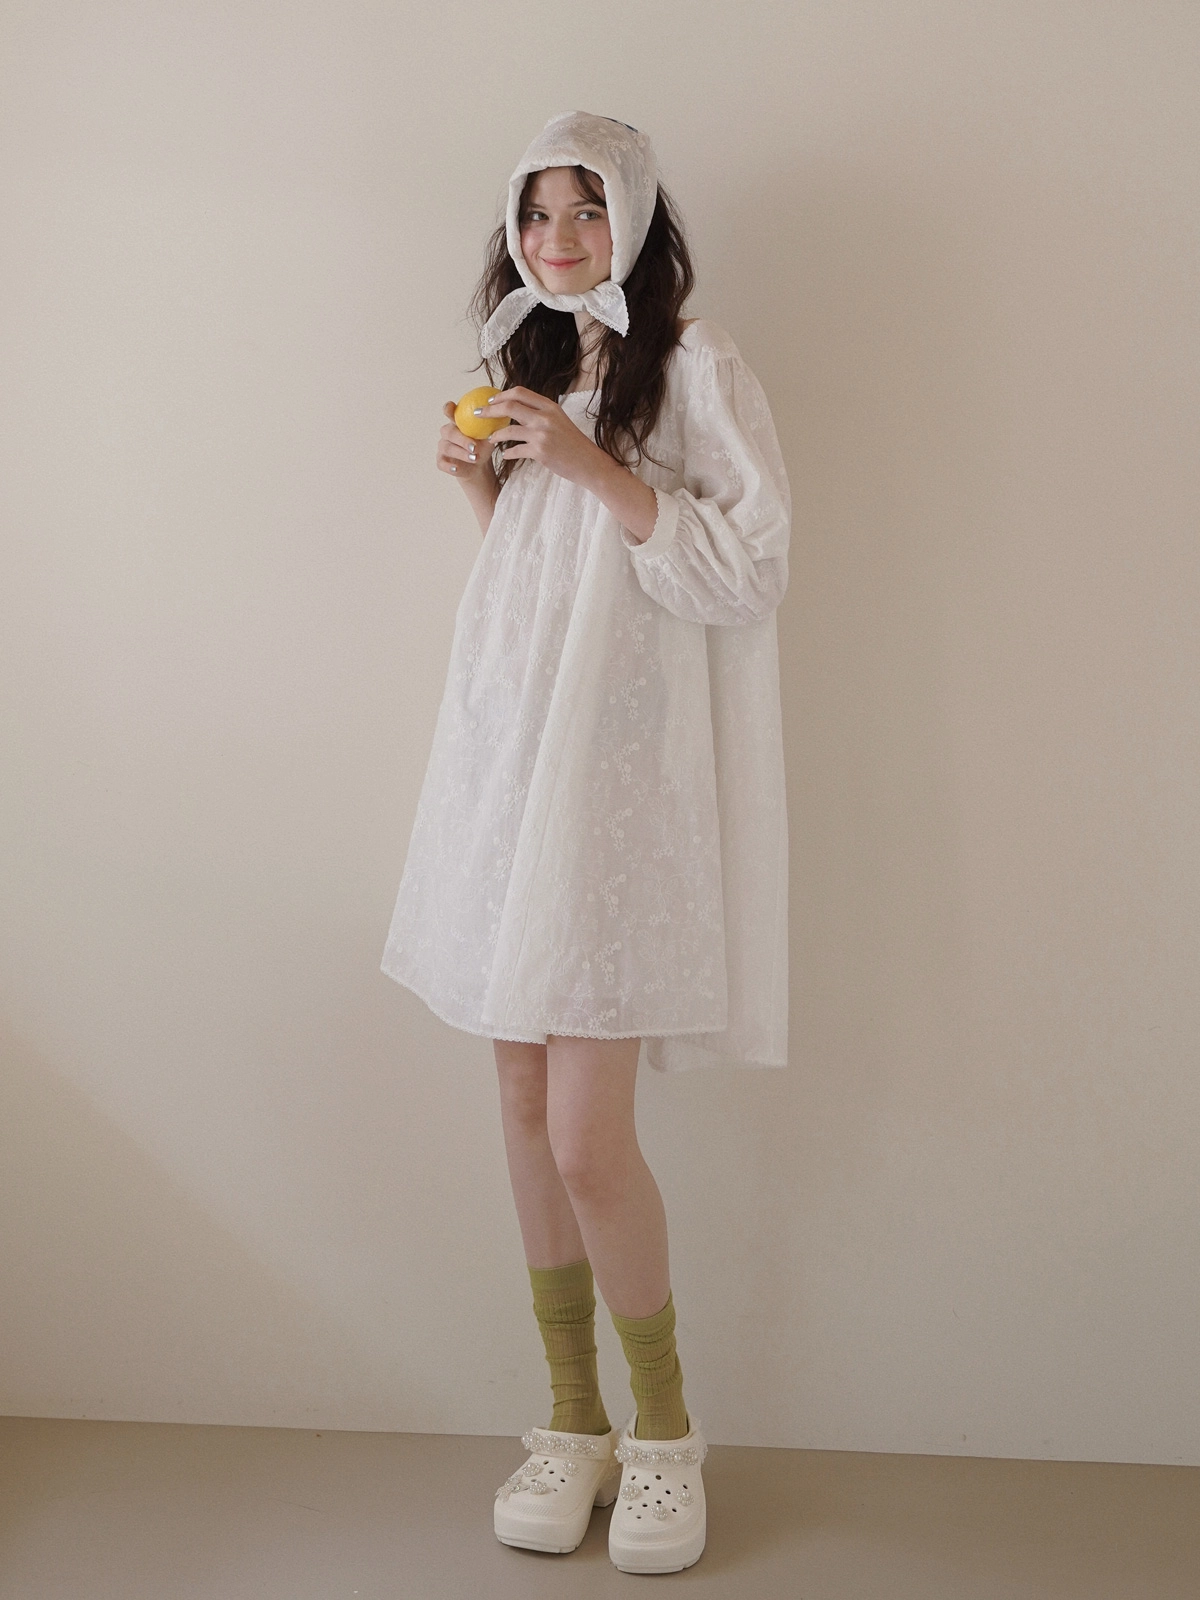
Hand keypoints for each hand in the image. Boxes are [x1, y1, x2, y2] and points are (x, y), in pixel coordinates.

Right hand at [437, 401, 497, 485]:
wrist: (479, 466)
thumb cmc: (483, 446)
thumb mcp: (489, 436)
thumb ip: (492, 425)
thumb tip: (502, 414)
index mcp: (457, 423)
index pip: (449, 411)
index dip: (448, 409)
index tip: (451, 407)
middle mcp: (447, 433)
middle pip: (448, 432)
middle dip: (461, 439)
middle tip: (474, 447)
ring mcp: (443, 447)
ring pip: (446, 447)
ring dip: (460, 453)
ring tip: (474, 458)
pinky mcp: (441, 461)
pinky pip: (441, 463)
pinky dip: (449, 466)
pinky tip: (457, 469)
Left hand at [479, 387, 604, 488]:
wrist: (588, 463)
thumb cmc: (573, 443)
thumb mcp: (559, 420)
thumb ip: (541, 413)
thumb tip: (518, 407)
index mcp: (549, 406)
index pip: (520, 392)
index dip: (501, 395)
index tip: (491, 401)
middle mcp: (545, 417)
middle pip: (509, 406)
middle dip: (490, 410)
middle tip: (479, 415)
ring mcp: (542, 435)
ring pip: (508, 431)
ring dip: (496, 435)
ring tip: (491, 439)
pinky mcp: (540, 452)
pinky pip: (515, 451)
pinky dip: (507, 453)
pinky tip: (505, 455)